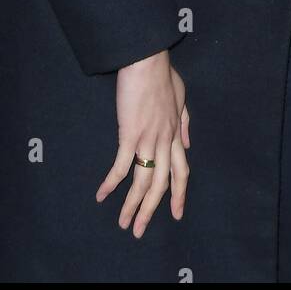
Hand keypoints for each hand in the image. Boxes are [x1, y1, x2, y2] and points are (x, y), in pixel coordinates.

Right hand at [95, 49, 190, 237]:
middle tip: (141, 229)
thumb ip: (184, 120)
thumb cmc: (162, 73)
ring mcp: (149, 139)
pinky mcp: (131, 134)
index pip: (182, 171)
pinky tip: (102, 195)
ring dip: (133, 205)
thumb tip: (188, 141)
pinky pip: (122, 166)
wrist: (147, 60)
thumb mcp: (181, 96)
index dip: (179, 194)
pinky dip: (111, 183)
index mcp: (176, 133)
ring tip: (123, 223)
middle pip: (161, 183)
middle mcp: (165, 140)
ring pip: (143, 181)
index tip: (177, 212)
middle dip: (152, 209)